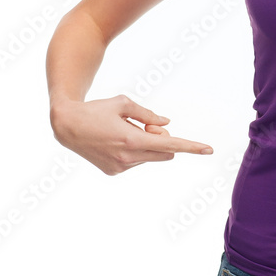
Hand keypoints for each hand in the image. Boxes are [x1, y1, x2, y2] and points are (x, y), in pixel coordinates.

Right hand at [51, 94, 212, 174]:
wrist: (66, 125)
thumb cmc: (97, 109)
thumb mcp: (123, 103)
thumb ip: (147, 114)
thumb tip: (166, 123)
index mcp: (132, 139)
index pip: (170, 144)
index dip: (190, 147)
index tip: (208, 149)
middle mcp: (127, 157)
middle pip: (164, 152)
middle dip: (164, 139)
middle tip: (147, 125)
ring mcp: (120, 167)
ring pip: (150, 157)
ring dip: (147, 145)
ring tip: (125, 131)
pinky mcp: (113, 171)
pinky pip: (136, 161)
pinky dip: (135, 151)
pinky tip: (115, 142)